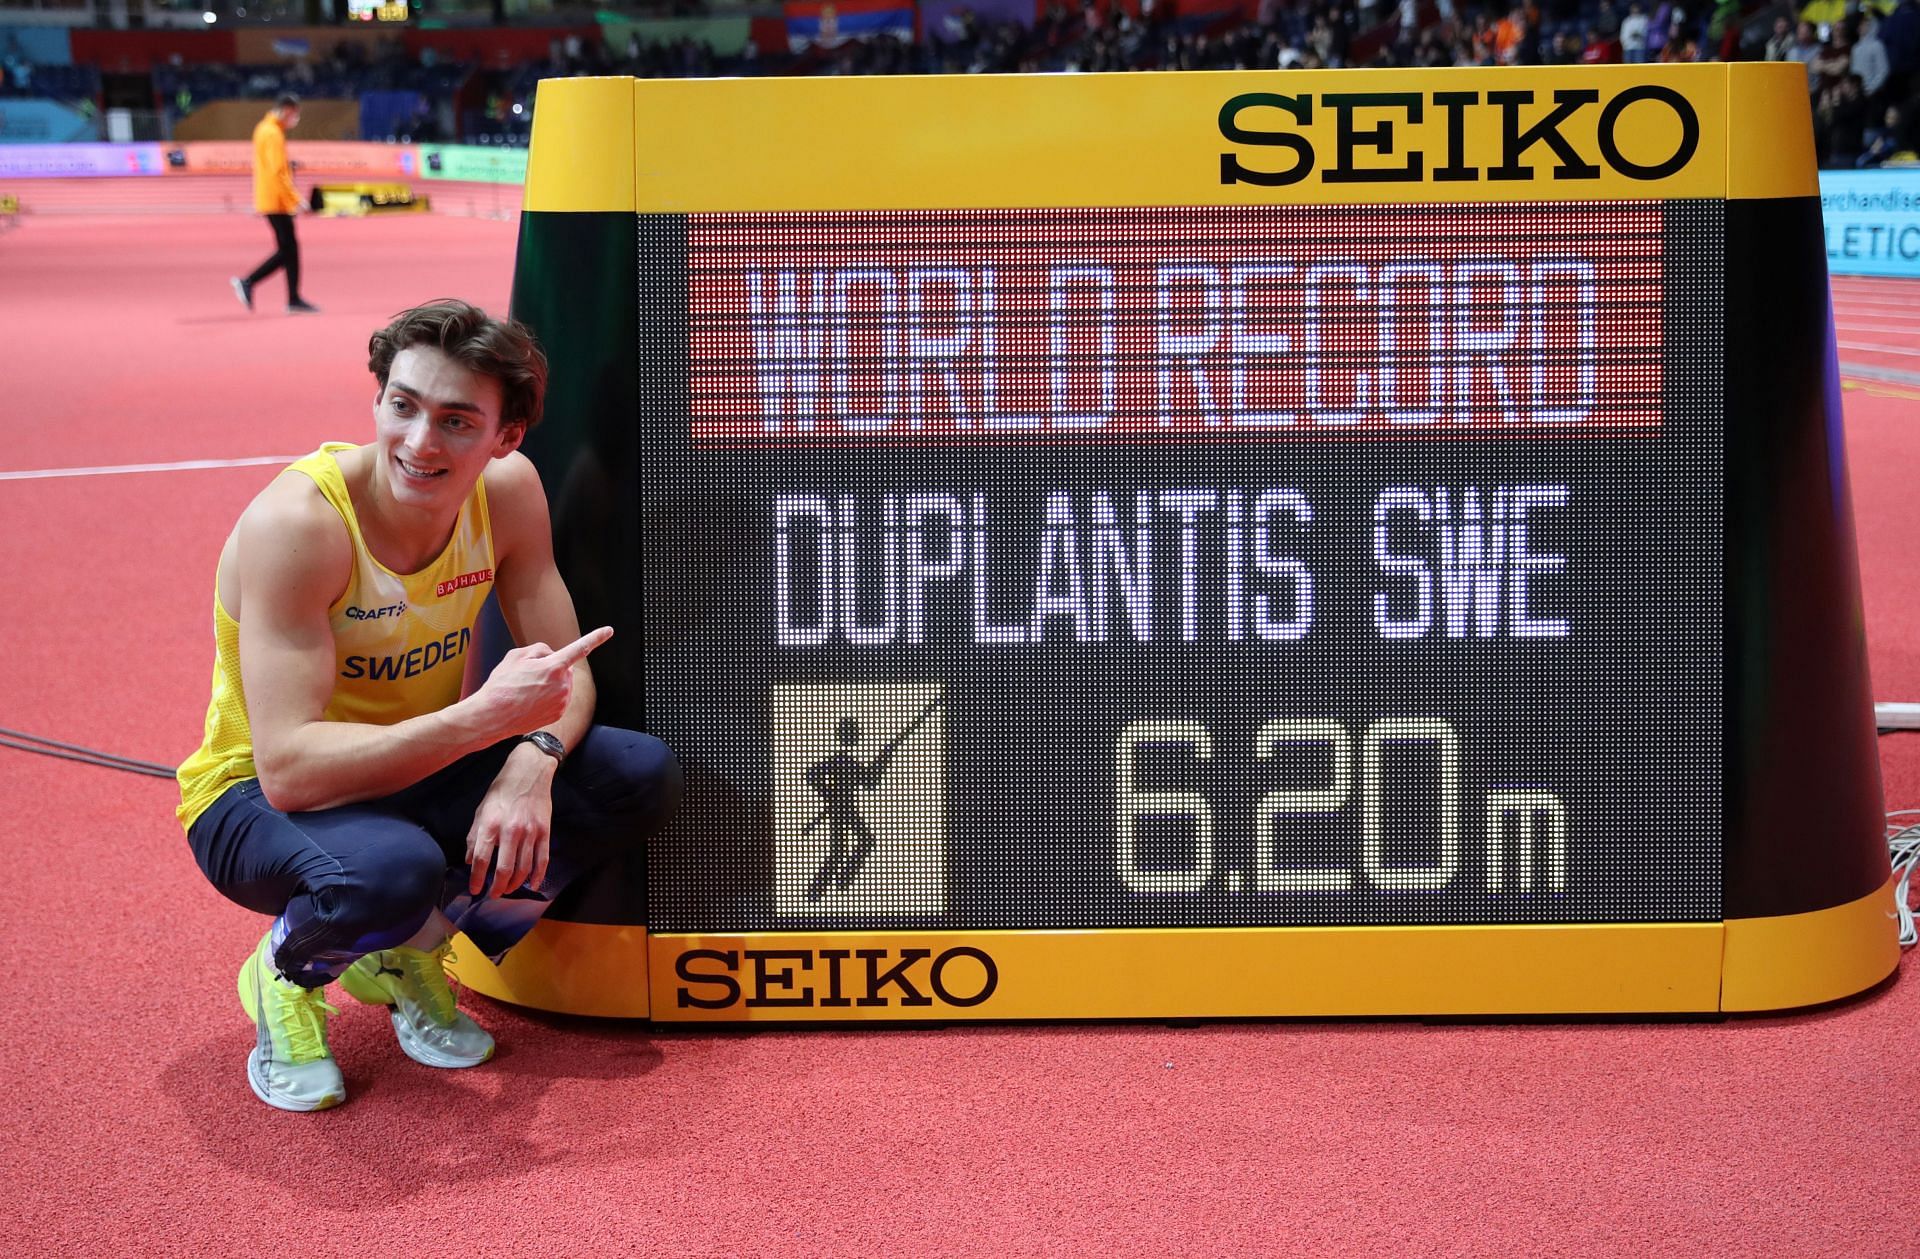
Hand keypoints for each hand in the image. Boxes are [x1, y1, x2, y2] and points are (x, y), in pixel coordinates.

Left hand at [466, 752, 554, 896]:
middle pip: (504, 869)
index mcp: (491, 825)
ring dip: (515, 884)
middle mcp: (510, 830)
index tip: (475, 889)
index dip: (477, 879)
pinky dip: (538, 876)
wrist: (529, 771)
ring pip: (524, 868)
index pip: (481, 860)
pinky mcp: (545, 831)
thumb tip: (469, 861)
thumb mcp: (481, 810)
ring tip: (508, 889)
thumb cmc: (502, 790)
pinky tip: (532, 885)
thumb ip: (474, 836)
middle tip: (493, 894)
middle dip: (497, 887)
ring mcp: (530, 832)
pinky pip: (542, 859)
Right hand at [473, 626, 610, 740]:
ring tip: (525, 690)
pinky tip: (529, 701)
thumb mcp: (516, 655)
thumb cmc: (502, 684)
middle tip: (527, 676)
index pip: (580, 647)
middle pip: (562, 667)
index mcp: (554, 666)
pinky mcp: (559, 713)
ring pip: (561, 683)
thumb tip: (551, 655)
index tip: (609, 630)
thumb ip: (539, 649)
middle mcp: (563, 685)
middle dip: (550, 667)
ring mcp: (562, 701)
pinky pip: (558, 698)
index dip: (596, 637)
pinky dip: (547, 697)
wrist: (492, 716)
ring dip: (548, 682)